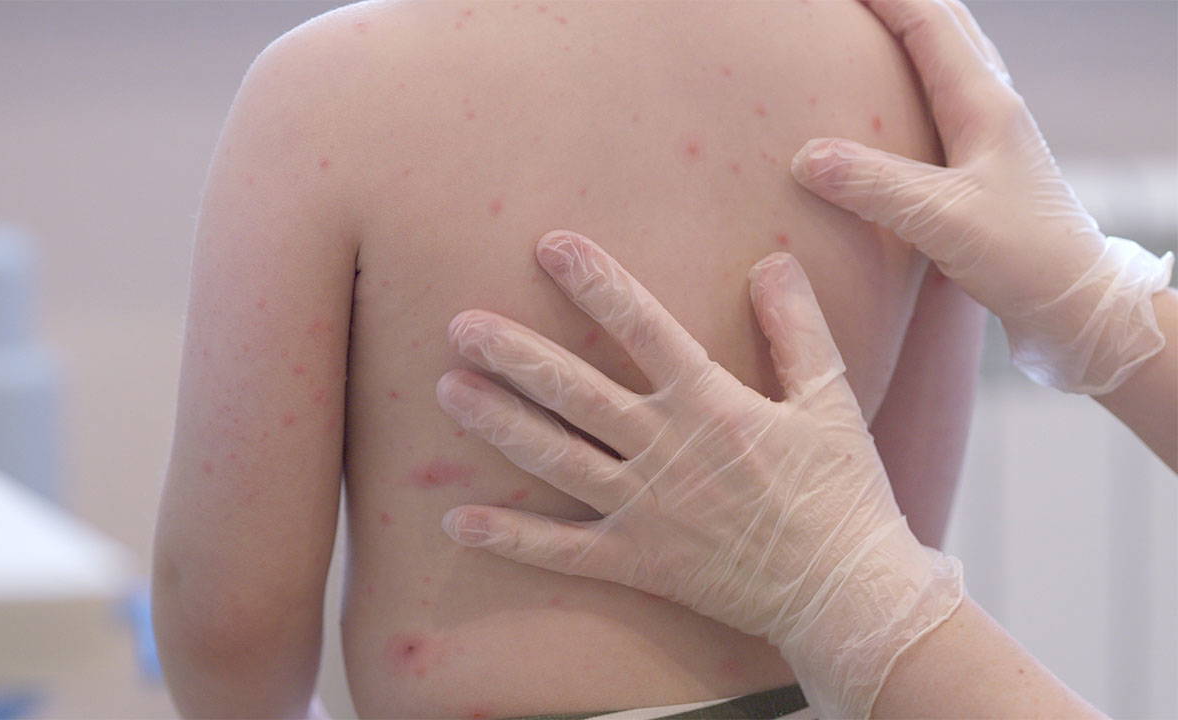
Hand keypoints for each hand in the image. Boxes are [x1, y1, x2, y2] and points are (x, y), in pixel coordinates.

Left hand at [435, 230, 962, 717]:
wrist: (845, 592)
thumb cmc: (842, 493)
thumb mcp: (831, 400)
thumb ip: (798, 328)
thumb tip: (771, 262)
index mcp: (711, 404)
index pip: (642, 327)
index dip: (595, 282)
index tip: (549, 245)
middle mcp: (667, 450)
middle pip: (576, 392)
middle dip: (516, 355)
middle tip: (459, 326)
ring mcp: (646, 508)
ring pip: (557, 458)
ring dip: (500, 424)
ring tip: (448, 391)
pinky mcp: (638, 560)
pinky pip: (562, 550)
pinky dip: (510, 538)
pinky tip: (456, 520)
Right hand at [790, 0, 1171, 394]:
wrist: (1076, 306)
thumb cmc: (1022, 260)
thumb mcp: (942, 220)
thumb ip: (874, 184)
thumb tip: (806, 156)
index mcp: (985, 106)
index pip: (928, 24)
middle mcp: (995, 109)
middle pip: (947, 28)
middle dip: (900, 4)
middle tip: (854, 5)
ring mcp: (997, 136)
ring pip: (953, 60)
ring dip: (916, 33)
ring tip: (876, 30)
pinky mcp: (992, 166)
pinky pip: (952, 98)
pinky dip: (923, 77)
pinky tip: (906, 102)